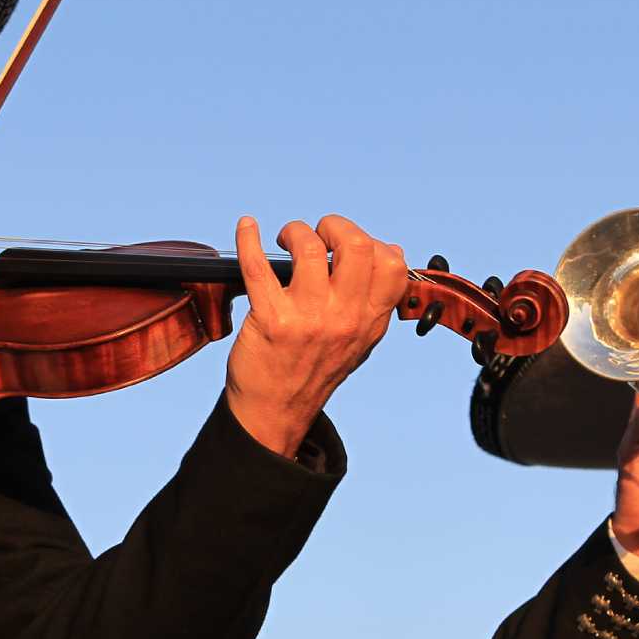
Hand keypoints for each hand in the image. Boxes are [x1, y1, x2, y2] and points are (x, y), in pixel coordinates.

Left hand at [224, 214, 407, 455]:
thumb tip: (392, 250)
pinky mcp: (271, 319)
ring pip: (309, 249)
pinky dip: (248, 239)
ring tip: (286, 240)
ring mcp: (308, 318)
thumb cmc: (314, 370)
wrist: (276, 412)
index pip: (392, 263)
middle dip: (335, 226)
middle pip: (357, 245)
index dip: (373, 242)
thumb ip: (375, 300)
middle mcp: (344, 317)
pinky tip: (246, 227)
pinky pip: (257, 267)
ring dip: (296, 232)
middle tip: (318, 235)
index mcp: (370, 320)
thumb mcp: (360, 340)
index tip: (348, 248)